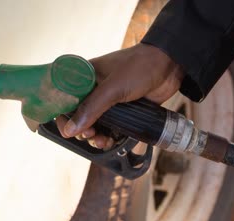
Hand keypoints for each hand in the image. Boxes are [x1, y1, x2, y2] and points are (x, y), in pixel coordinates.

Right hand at [56, 43, 183, 148]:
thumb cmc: (139, 67)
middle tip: (90, 135)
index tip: (68, 129)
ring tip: (102, 142)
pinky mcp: (122, 111)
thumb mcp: (113, 88)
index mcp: (84, 77)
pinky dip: (108, 137)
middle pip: (78, 116)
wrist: (170, 65)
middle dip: (81, 130)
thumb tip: (69, 130)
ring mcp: (108, 102)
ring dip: (94, 137)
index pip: (64, 99)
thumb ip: (91, 109)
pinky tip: (110, 142)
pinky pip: (109, 128)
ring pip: (94, 125)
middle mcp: (94, 90)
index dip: (63, 116)